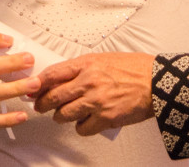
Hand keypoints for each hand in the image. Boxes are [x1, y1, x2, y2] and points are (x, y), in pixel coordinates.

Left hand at [31, 52, 153, 135]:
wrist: (157, 82)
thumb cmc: (134, 69)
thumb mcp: (104, 59)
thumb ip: (82, 68)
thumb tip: (61, 78)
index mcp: (87, 64)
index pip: (52, 74)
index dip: (38, 84)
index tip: (31, 89)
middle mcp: (88, 82)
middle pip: (53, 96)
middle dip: (42, 104)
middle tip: (40, 106)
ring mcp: (96, 101)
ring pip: (63, 114)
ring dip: (61, 116)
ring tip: (64, 115)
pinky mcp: (105, 118)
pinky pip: (82, 128)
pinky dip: (81, 128)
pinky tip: (84, 122)